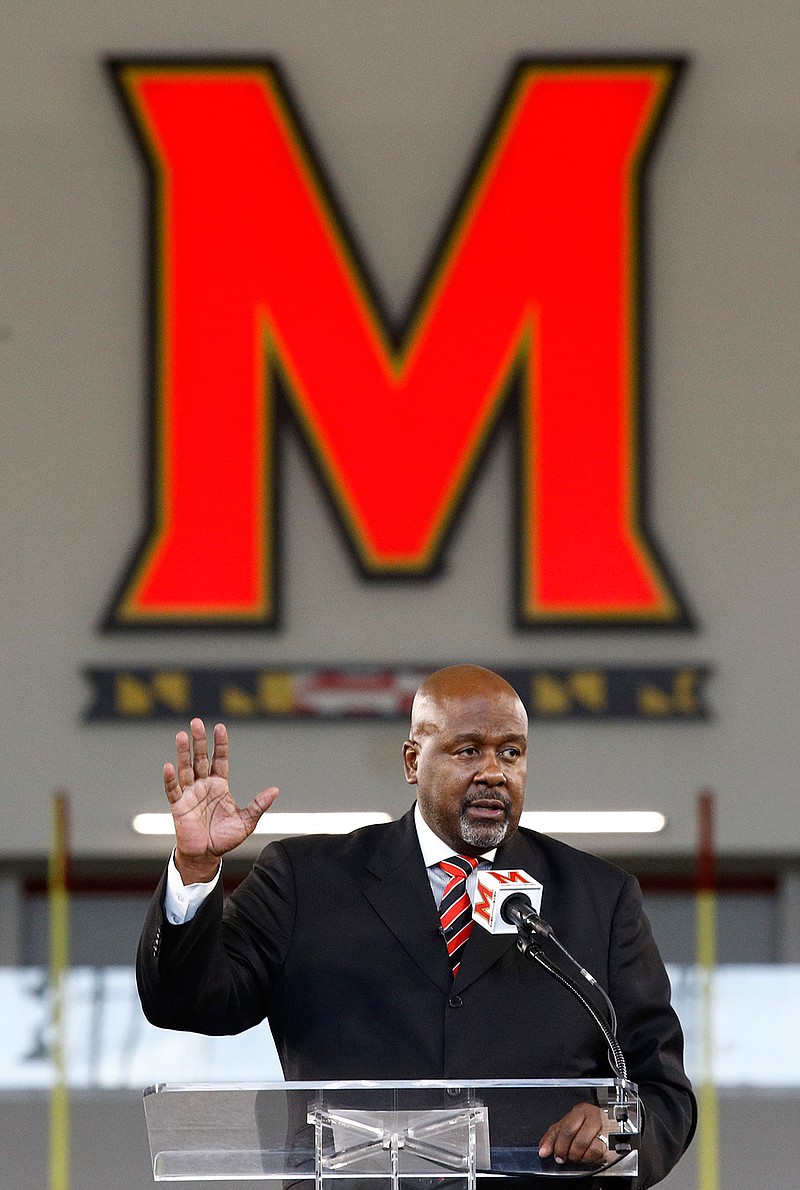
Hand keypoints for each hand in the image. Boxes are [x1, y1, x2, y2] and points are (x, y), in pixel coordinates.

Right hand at [164, 718, 278, 881]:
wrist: (206, 856)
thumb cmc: (225, 838)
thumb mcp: (246, 821)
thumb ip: (258, 805)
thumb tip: (275, 790)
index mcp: (219, 785)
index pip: (219, 759)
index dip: (220, 744)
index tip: (220, 727)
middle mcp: (203, 785)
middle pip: (201, 758)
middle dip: (199, 740)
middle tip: (196, 722)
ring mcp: (190, 794)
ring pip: (185, 769)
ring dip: (183, 752)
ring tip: (181, 735)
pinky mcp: (178, 806)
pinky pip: (173, 790)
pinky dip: (170, 779)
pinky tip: (169, 765)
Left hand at [538, 1102, 607, 1165]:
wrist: (606, 1129)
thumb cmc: (584, 1127)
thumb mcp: (565, 1128)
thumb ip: (552, 1138)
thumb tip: (543, 1151)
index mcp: (580, 1111)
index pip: (566, 1129)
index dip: (559, 1145)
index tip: (554, 1155)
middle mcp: (593, 1117)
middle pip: (576, 1138)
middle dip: (567, 1151)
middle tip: (564, 1157)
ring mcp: (604, 1128)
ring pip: (587, 1146)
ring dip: (579, 1156)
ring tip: (577, 1155)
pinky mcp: (611, 1141)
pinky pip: (598, 1152)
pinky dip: (590, 1157)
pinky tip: (587, 1155)